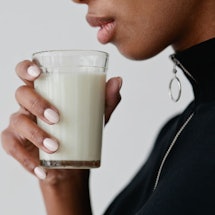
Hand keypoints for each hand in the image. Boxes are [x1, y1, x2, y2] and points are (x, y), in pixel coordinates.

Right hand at [1, 60, 121, 181]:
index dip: (27, 68)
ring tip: (55, 146)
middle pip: (22, 94)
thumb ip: (106, 99)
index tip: (38, 73)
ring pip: (18, 121)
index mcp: (45, 92)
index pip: (28, 73)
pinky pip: (12, 148)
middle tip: (57, 117)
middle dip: (37, 104)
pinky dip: (26, 160)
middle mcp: (29, 105)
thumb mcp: (96, 116)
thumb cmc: (81, 131)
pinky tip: (42, 169)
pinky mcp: (16, 143)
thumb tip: (118, 80)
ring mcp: (20, 123)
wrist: (72, 162)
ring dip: (35, 134)